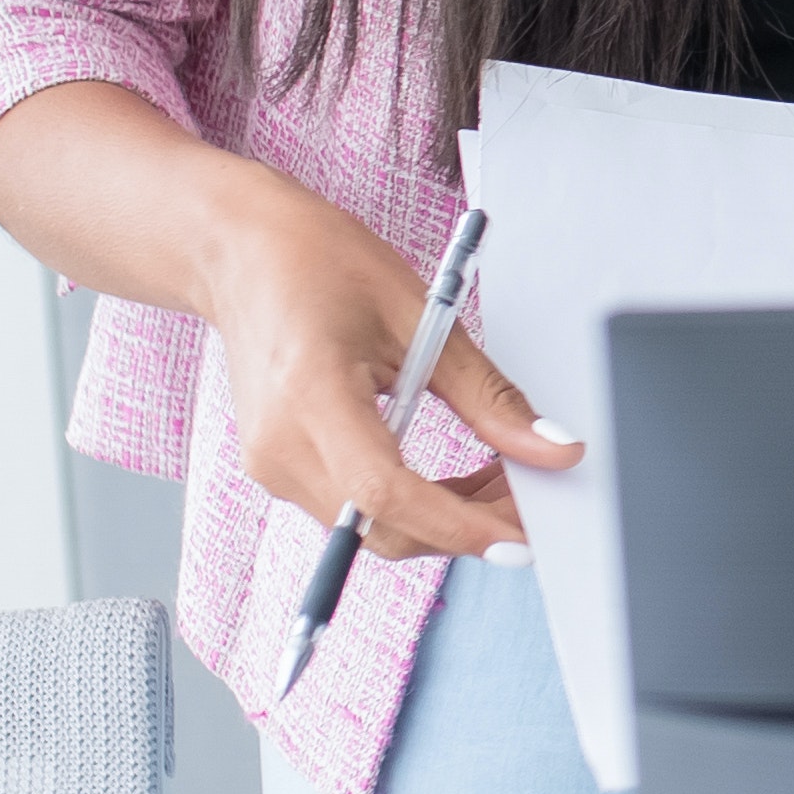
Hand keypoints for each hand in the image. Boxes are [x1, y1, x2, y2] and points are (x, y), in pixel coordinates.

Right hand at [193, 167, 575, 560]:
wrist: (241, 255)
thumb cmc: (319, 264)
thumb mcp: (422, 319)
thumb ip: (488, 396)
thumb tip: (551, 450)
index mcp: (310, 396)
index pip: (385, 494)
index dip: (456, 525)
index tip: (518, 539)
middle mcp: (279, 447)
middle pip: (382, 527)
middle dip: (465, 528)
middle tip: (529, 502)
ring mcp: (271, 465)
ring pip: (372, 529)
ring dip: (443, 519)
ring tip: (501, 479)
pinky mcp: (278, 470)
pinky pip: (354, 511)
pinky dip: (412, 506)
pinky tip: (455, 478)